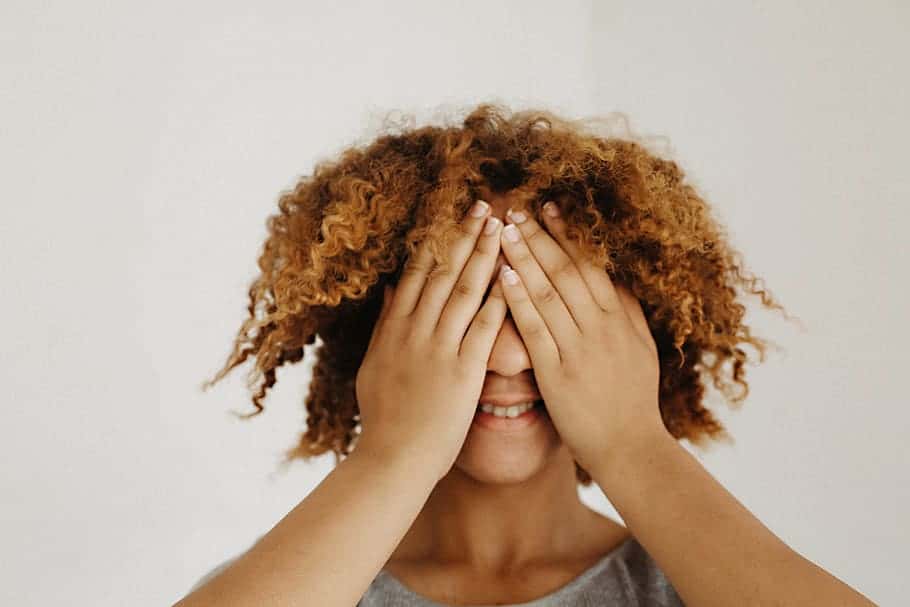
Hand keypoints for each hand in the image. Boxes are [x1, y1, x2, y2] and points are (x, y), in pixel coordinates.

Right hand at [355, 200, 507, 481]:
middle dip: (465, 236)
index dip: (437, 240)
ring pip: (464, 290)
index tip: (454, 215)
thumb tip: (390, 289)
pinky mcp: (463, 371)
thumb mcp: (373, 364)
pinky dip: (498, 299)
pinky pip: (484, 327)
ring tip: (503, 228)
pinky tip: (514, 275)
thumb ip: (383, 325)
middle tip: (485, 206)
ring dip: (485, 256)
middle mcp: (415, 331)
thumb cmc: (384, 418)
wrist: (393, 458)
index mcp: (394, 328)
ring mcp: (439, 349)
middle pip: (443, 272)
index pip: (418, 273)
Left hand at [496, 201, 665, 472]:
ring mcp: (578, 349)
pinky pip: (534, 329)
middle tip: (515, 210)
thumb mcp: (641, 348)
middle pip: (565, 270)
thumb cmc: (633, 400)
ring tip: (503, 231)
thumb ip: (627, 310)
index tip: (548, 208)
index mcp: (618, 318)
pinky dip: (518, 300)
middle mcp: (599, 326)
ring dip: (524, 258)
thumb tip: (614, 277)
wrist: (630, 447)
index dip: (567, 234)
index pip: (589, 264)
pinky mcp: (557, 373)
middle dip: (539, 236)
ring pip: (548, 292)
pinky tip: (502, 277)